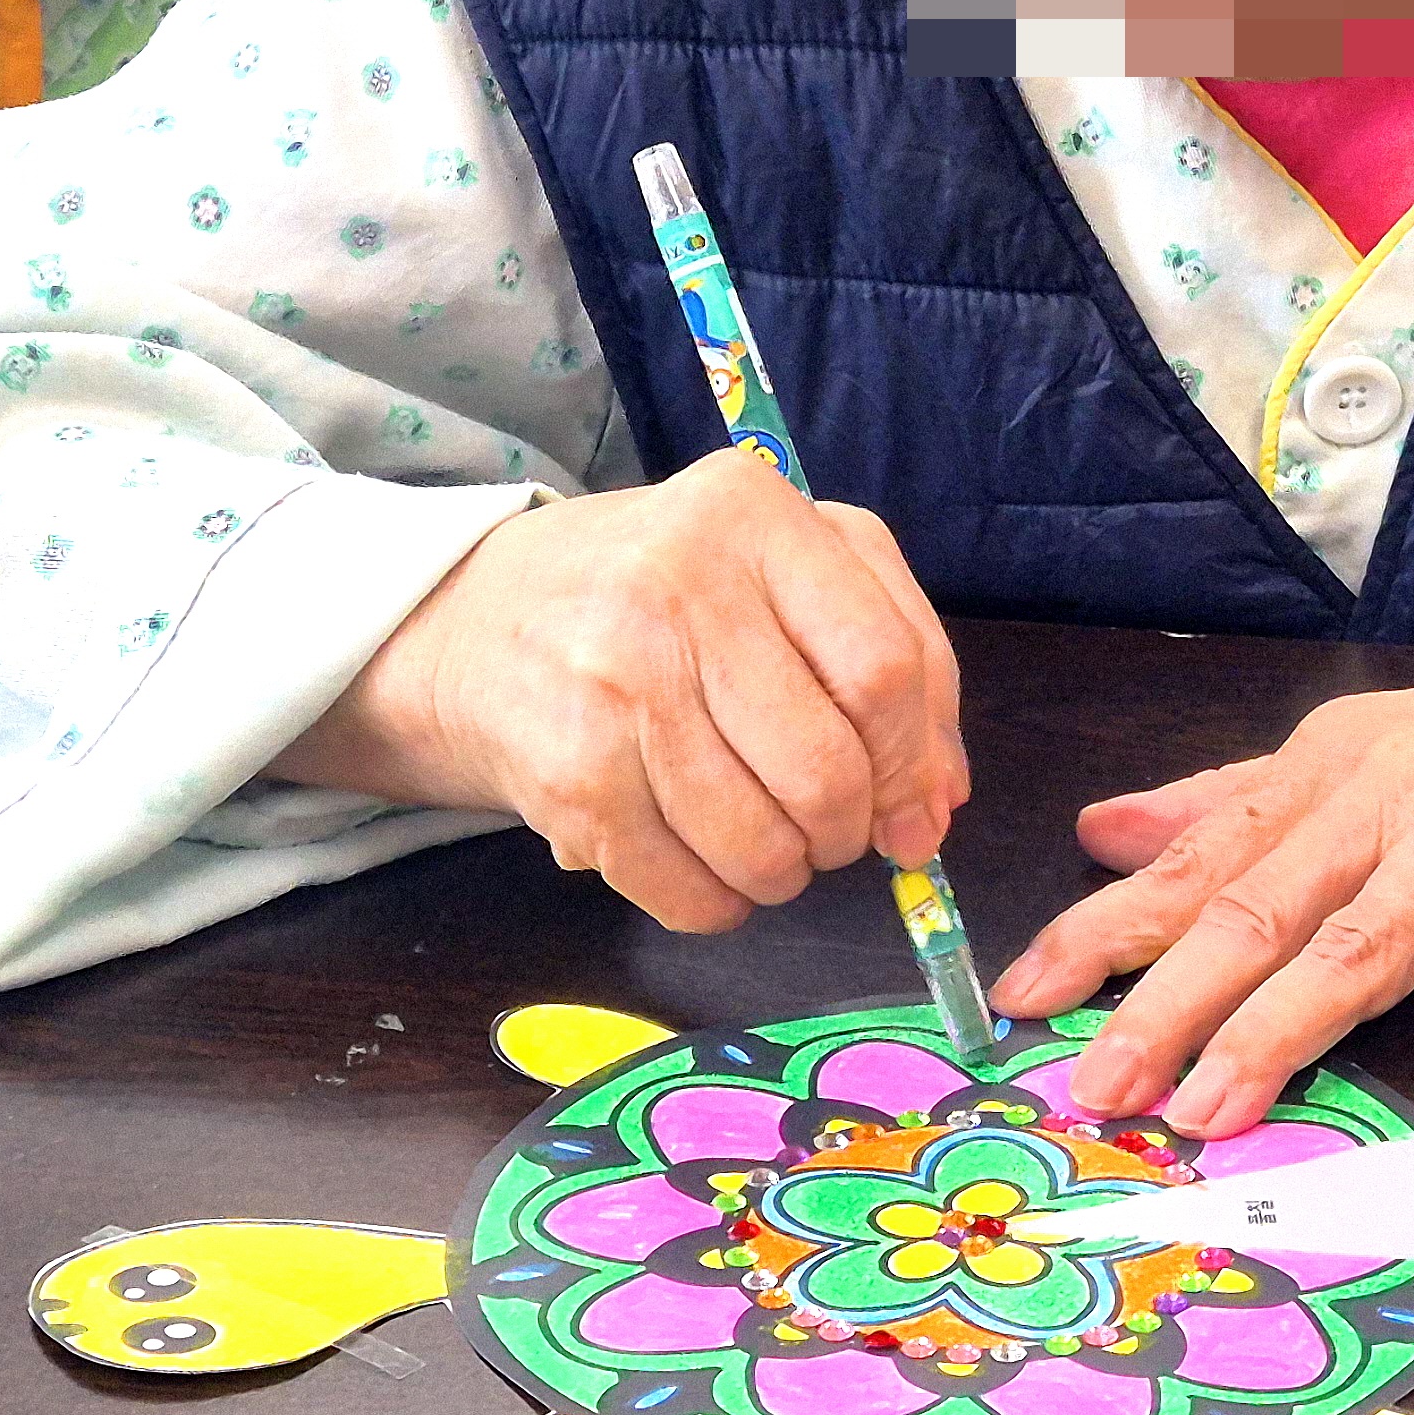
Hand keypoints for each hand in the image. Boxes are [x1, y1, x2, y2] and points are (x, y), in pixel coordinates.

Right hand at [274, 448, 967, 933]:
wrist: (474, 621)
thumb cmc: (662, 594)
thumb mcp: (784, 567)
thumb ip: (895, 650)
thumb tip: (939, 799)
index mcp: (751, 511)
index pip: (884, 666)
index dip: (915, 763)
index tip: (916, 812)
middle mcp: (679, 581)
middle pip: (826, 767)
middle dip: (849, 831)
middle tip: (833, 833)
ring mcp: (615, 677)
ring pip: (761, 840)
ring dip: (785, 873)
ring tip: (770, 847)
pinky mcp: (569, 770)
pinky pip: (684, 886)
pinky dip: (717, 903)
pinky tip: (706, 868)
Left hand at [986, 633, 1413, 1174]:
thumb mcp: (1374, 760)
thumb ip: (1235, 801)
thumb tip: (1101, 831)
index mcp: (1330, 771)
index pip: (1195, 858)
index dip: (1104, 930)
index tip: (1018, 996)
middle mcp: (1388, 797)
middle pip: (1254, 908)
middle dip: (1162, 1001)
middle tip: (1092, 1084)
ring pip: (1355, 948)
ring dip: (1280, 1037)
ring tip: (1212, 1116)